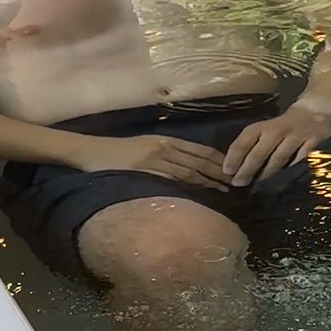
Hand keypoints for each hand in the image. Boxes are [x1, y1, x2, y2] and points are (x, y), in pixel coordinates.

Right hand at [77, 132, 228, 190]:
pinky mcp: (145, 169)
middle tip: (236, 181)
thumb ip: (166, 156)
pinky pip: (170, 177)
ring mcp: (155, 157)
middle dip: (219, 171)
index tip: (233, 168)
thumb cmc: (118, 152)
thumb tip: (186, 168)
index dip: (217, 159)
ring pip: (188, 169)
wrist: (93, 151)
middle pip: (198, 159)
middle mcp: (164, 146)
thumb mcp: (145, 148)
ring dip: (208, 180)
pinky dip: (187, 184)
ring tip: (224, 189)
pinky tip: (199, 191)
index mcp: (166, 140)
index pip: (198, 149)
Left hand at [223, 105, 330, 186]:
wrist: (314, 111)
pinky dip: (293, 171)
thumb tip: (233, 170)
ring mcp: (297, 135)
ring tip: (259, 187)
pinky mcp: (314, 141)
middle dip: (247, 169)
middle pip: (260, 151)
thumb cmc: (283, 127)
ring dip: (267, 174)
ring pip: (279, 158)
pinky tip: (286, 183)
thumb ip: (252, 146)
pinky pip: (301, 160)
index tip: (227, 171)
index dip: (234, 156)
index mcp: (263, 126)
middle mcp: (278, 129)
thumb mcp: (266, 130)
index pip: (245, 140)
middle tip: (238, 183)